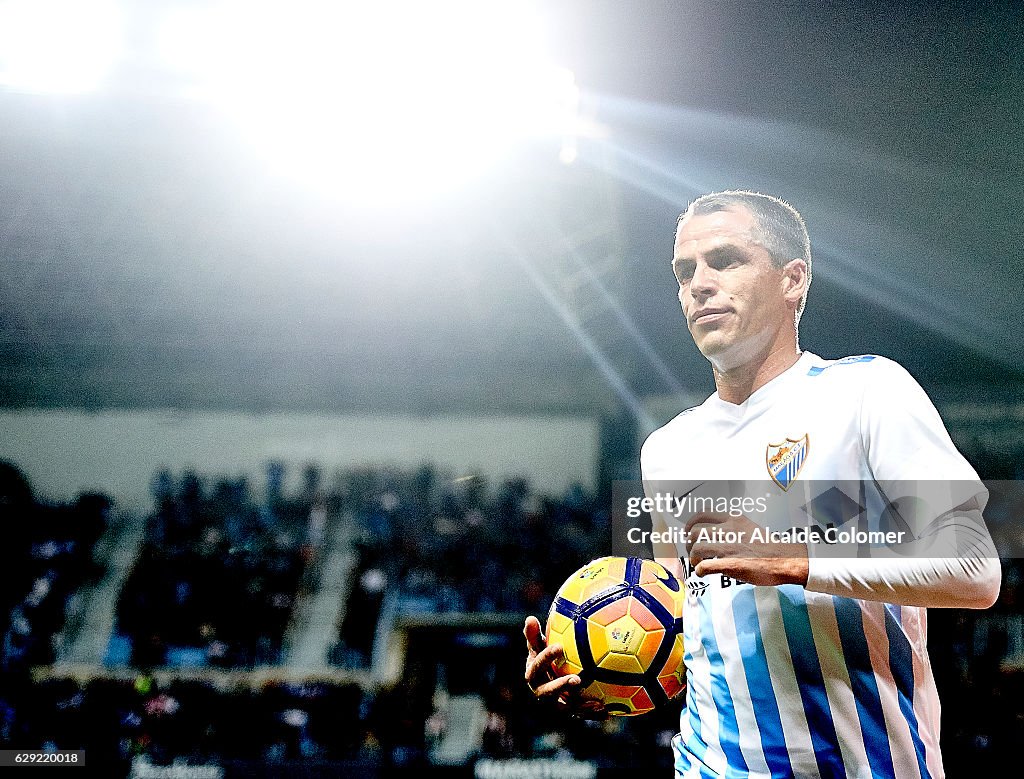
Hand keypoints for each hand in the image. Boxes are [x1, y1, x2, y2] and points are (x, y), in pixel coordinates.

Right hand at [523, 616, 606, 718]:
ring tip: (597, 702)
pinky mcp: (567, 712)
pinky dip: (592, 714)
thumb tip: (529, 618)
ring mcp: (554, 704)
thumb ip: (534, 634)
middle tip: (577, 679)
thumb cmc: (544, 657)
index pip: (538, 665)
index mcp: (533, 674)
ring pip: (566, 708)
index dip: (547, 657)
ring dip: (581, 706)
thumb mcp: (537, 645)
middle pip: (549, 691)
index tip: (559, 646)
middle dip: (562, 686)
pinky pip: (580, 714)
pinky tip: (608, 711)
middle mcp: (541, 691)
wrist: (547, 681)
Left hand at [684, 512, 808, 585]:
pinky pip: (704, 566)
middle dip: (689, 543)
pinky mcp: (730, 565)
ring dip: (693, 558)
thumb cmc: (768, 547)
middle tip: (693, 552)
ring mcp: (729, 548)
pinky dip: (700, 570)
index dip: (690, 524)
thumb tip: (713, 530)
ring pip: (696, 549)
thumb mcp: (748, 527)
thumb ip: (731, 526)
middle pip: (695, 533)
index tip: (688, 532)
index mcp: (733, 519)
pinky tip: (703, 573)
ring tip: (698, 563)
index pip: (702, 515)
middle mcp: (728, 530)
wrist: (786, 560)